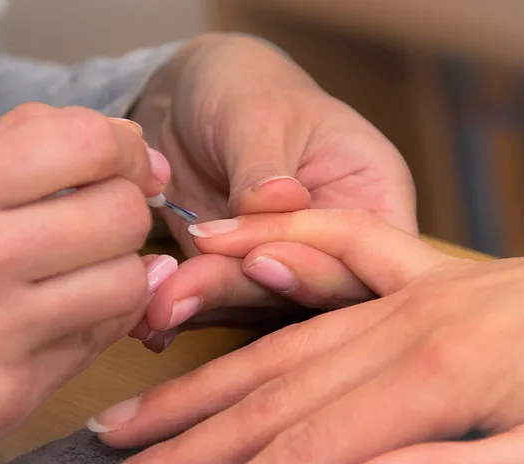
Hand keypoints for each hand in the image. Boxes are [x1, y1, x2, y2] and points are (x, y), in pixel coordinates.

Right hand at [0, 104, 176, 463]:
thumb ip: (18, 150)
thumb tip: (135, 147)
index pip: (81, 142)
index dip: (126, 150)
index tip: (130, 166)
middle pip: (121, 213)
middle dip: (128, 213)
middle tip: (105, 224)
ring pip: (128, 281)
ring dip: (120, 273)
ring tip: (85, 274)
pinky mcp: (8, 395)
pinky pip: (102, 340)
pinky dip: (100, 322)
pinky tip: (66, 317)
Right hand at [85, 210, 523, 463]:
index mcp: (433, 379)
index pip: (305, 448)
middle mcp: (400, 328)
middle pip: (268, 395)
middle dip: (184, 443)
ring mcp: (406, 291)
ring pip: (282, 337)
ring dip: (200, 378)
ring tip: (131, 411)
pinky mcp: (421, 268)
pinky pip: (339, 241)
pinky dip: (278, 245)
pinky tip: (225, 247)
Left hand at [132, 34, 415, 344]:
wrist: (192, 99)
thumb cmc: (245, 86)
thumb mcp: (257, 111)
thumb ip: (264, 163)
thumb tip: (280, 201)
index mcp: (372, 194)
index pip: (367, 250)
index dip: (322, 267)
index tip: (260, 258)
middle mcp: (336, 241)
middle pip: (317, 292)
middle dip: (251, 291)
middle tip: (191, 287)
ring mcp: (288, 264)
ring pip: (262, 304)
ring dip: (207, 303)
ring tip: (158, 304)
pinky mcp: (240, 277)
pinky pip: (219, 302)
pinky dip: (185, 306)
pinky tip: (151, 317)